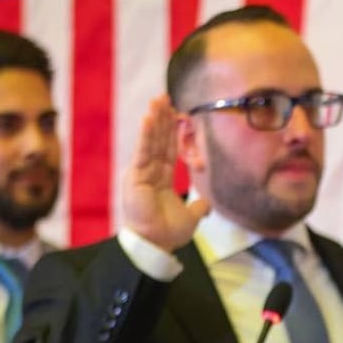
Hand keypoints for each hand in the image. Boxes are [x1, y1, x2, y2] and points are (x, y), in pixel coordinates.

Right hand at [122, 95, 209, 250]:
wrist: (157, 246)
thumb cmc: (168, 233)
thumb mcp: (192, 217)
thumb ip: (199, 206)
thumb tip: (208, 203)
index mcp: (160, 178)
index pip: (166, 148)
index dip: (170, 130)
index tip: (174, 110)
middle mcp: (148, 172)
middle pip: (157, 140)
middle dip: (161, 118)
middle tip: (163, 96)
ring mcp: (140, 173)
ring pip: (149, 142)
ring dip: (154, 120)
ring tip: (157, 100)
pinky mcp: (134, 177)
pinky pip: (142, 152)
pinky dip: (146, 136)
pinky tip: (148, 118)